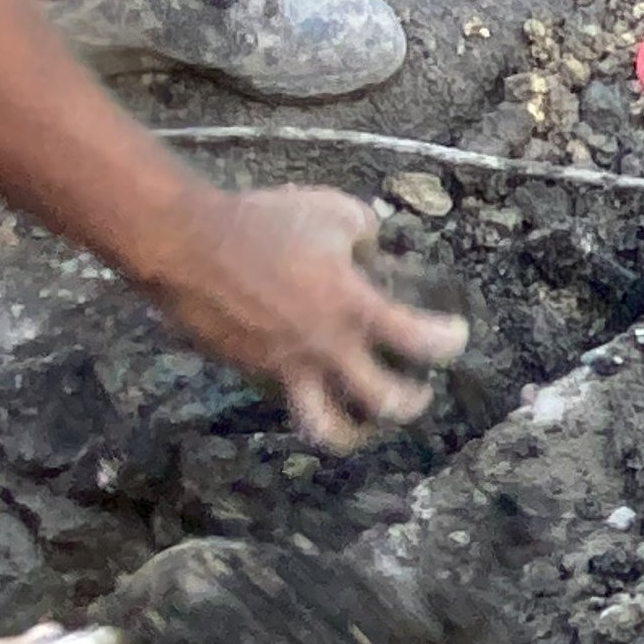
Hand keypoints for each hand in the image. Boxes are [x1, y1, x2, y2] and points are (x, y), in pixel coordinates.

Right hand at [146, 186, 468, 451]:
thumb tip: (373, 253)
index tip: (455, 336)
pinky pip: (289, 397)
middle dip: (412, 404)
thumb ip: (368, 235)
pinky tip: (309, 374)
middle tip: (417, 392)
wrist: (187, 246)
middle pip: (388, 404)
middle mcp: (327, 348)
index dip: (450, 343)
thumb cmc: (264, 222)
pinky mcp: (253, 373)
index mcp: (355, 306)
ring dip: (355, 432)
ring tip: (364, 420)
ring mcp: (287, 369)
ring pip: (328, 429)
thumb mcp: (334, 211)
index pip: (424, 343)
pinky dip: (305, 393)